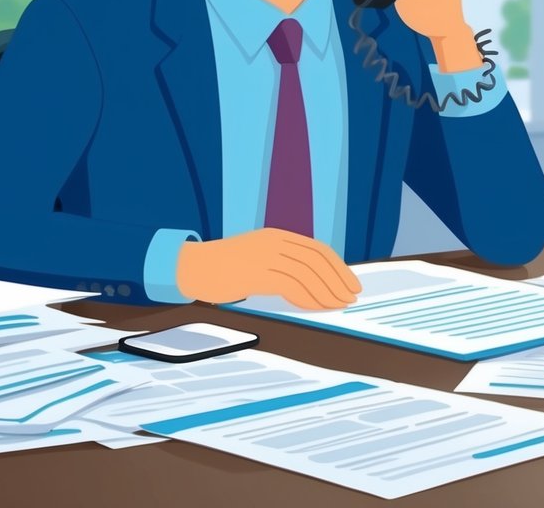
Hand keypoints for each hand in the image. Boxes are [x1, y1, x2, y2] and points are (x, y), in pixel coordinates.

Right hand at [175, 228, 362, 309]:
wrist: (192, 266)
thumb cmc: (224, 268)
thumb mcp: (257, 258)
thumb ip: (281, 264)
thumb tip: (311, 282)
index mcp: (277, 236)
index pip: (318, 249)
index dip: (338, 266)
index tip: (351, 283)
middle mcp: (275, 242)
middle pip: (317, 259)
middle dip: (338, 279)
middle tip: (352, 296)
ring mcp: (265, 255)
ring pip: (307, 272)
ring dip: (327, 291)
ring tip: (338, 305)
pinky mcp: (257, 272)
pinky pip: (291, 284)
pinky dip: (308, 297)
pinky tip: (316, 307)